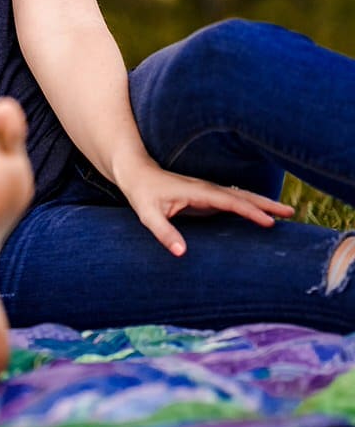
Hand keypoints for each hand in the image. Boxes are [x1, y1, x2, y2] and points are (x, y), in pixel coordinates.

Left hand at [116, 160, 294, 256]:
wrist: (136, 173)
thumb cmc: (141, 193)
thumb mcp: (147, 215)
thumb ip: (164, 232)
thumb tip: (181, 253)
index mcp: (197, 192)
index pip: (228, 201)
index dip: (249, 210)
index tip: (268, 220)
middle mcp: (207, 190)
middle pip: (242, 195)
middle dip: (266, 204)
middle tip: (290, 213)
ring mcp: (208, 192)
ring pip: (241, 197)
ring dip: (262, 204)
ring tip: (286, 213)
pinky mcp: (207, 198)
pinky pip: (234, 202)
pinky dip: (251, 207)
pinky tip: (263, 216)